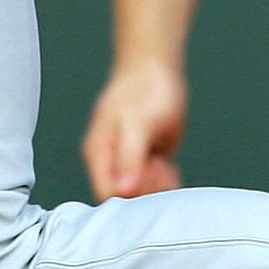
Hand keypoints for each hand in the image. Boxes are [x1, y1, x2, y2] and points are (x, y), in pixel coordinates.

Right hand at [82, 61, 187, 199]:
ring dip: (158, 188)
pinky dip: (166, 183)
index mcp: (99, 154)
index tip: (147, 175)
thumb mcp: (137, 123)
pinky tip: (169, 166)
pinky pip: (156, 187)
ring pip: (143, 196)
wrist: (157, 67)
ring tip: (163, 164)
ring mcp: (131, 163)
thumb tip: (123, 190)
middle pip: (126, 200)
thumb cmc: (144, 88)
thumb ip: (129, 157)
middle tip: (158, 167)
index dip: (129, 196)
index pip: (107, 196)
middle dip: (147, 190)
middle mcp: (112, 162)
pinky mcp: (148, 162)